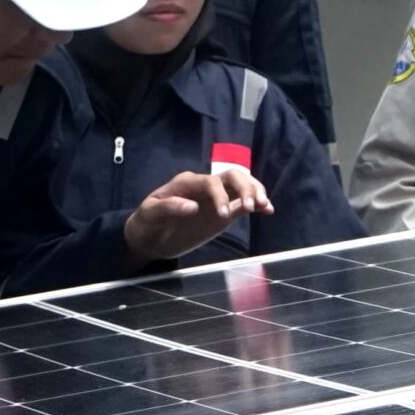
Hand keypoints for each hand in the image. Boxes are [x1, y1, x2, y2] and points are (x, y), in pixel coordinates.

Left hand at [125, 168, 275, 263]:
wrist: (149, 238)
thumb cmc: (146, 224)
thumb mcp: (149, 215)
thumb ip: (168, 208)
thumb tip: (193, 207)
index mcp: (187, 183)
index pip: (210, 182)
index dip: (220, 195)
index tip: (223, 215)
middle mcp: (205, 186)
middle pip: (232, 177)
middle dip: (245, 188)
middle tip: (252, 206)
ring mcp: (216, 199)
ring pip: (242, 185)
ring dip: (255, 192)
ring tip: (264, 206)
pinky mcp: (223, 213)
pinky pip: (242, 204)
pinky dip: (257, 204)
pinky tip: (267, 210)